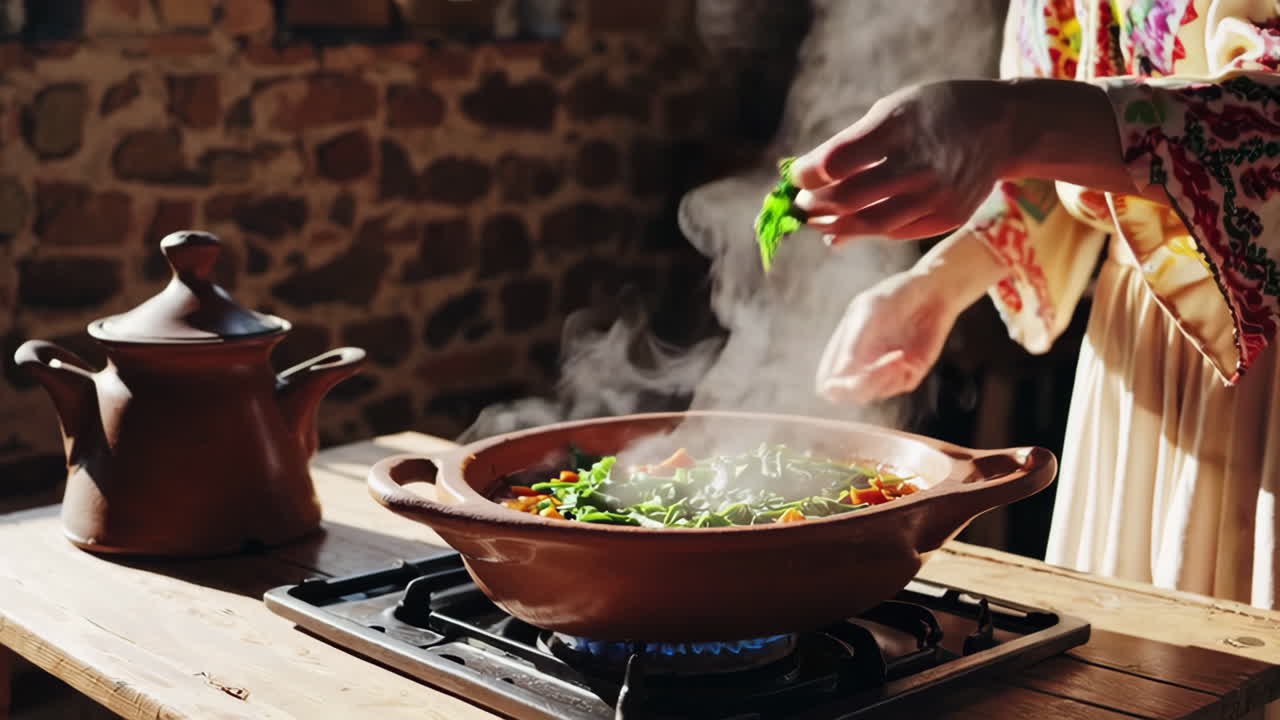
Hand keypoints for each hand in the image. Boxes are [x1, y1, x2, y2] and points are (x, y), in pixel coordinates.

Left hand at [791, 80, 1018, 242]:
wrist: (1003, 127)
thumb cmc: (933, 112)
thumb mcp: (892, 108)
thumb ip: (849, 144)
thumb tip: (805, 180)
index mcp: (900, 126)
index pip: (838, 160)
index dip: (808, 174)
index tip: (796, 177)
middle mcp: (919, 164)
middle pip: (850, 198)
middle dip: (816, 205)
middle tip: (801, 205)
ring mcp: (935, 196)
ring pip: (870, 223)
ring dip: (834, 225)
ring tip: (816, 220)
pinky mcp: (946, 218)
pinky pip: (894, 232)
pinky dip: (864, 231)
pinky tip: (843, 229)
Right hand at [816, 269, 959, 404]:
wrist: (932, 290)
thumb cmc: (895, 295)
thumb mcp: (869, 311)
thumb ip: (854, 341)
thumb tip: (839, 374)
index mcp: (843, 350)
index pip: (827, 383)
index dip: (832, 387)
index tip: (841, 379)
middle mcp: (862, 365)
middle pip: (848, 395)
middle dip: (858, 387)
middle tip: (869, 373)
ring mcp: (885, 371)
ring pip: (874, 393)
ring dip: (880, 378)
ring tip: (895, 356)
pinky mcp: (909, 373)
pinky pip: (899, 386)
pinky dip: (897, 375)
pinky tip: (902, 356)